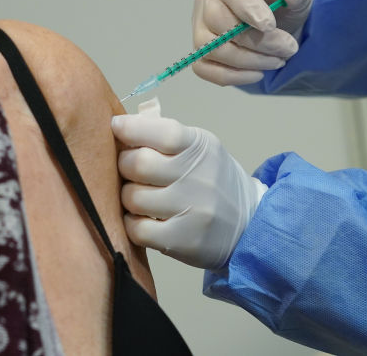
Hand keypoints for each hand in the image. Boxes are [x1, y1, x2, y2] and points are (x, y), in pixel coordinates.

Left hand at [111, 102, 263, 269]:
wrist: (249, 223)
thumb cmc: (213, 180)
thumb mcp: (200, 148)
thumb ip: (164, 137)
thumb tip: (120, 127)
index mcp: (201, 147)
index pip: (162, 132)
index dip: (131, 128)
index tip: (116, 127)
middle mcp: (199, 177)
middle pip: (138, 164)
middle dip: (124, 165)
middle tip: (129, 169)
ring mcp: (192, 210)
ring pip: (132, 198)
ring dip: (127, 196)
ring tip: (139, 197)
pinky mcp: (184, 240)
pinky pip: (137, 229)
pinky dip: (132, 223)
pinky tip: (142, 219)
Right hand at [192, 0, 312, 85]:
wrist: (271, 11)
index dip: (248, 8)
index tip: (270, 25)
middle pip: (219, 21)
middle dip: (258, 41)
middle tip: (289, 48)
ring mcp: (198, 22)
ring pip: (210, 48)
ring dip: (248, 61)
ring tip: (277, 60)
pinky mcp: (199, 48)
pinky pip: (203, 68)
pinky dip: (231, 76)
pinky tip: (257, 72)